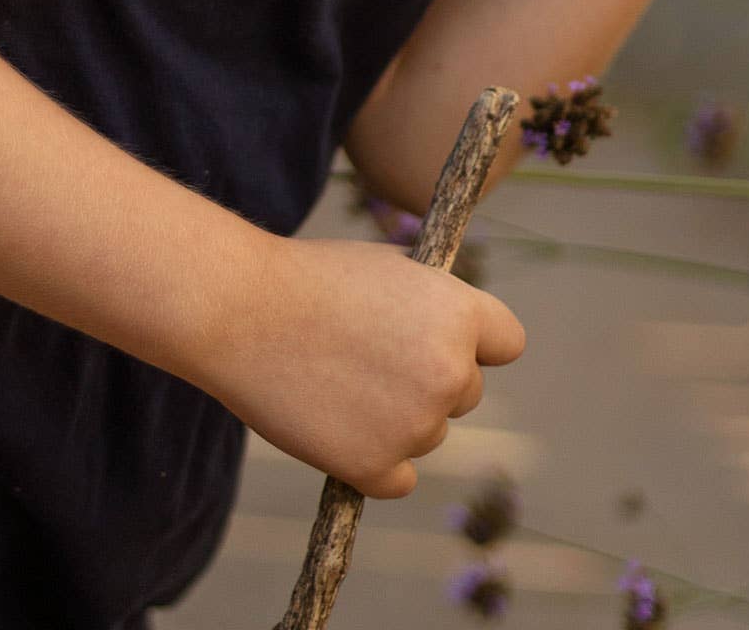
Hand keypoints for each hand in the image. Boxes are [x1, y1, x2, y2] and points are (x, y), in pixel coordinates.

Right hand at [199, 234, 526, 498]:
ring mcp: (415, 424)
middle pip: (465, 394)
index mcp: (460, 314)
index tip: (446, 344)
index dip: (476, 343)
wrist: (241, 311)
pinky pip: (399, 479)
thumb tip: (455, 337)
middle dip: (429, 382)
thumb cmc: (311, 279)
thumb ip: (432, 307)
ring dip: (397, 421)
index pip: (507, 343)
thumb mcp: (391, 270)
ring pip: (428, 434)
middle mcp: (449, 372)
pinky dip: (374, 464)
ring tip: (338, 383)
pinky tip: (339, 428)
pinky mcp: (375, 467)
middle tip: (369, 360)